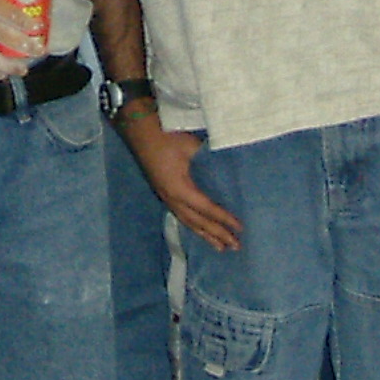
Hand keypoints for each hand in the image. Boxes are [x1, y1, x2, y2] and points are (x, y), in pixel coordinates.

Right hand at [119, 115, 240, 251]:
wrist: (140, 131)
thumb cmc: (166, 137)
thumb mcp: (191, 146)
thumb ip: (209, 159)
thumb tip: (228, 169)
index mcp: (180, 189)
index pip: (207, 208)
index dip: (223, 219)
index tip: (239, 228)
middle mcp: (172, 198)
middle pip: (198, 222)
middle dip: (217, 235)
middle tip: (235, 247)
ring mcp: (165, 197)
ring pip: (187, 222)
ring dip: (204, 235)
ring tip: (220, 248)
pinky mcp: (163, 193)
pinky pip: (181, 215)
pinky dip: (193, 226)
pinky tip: (199, 229)